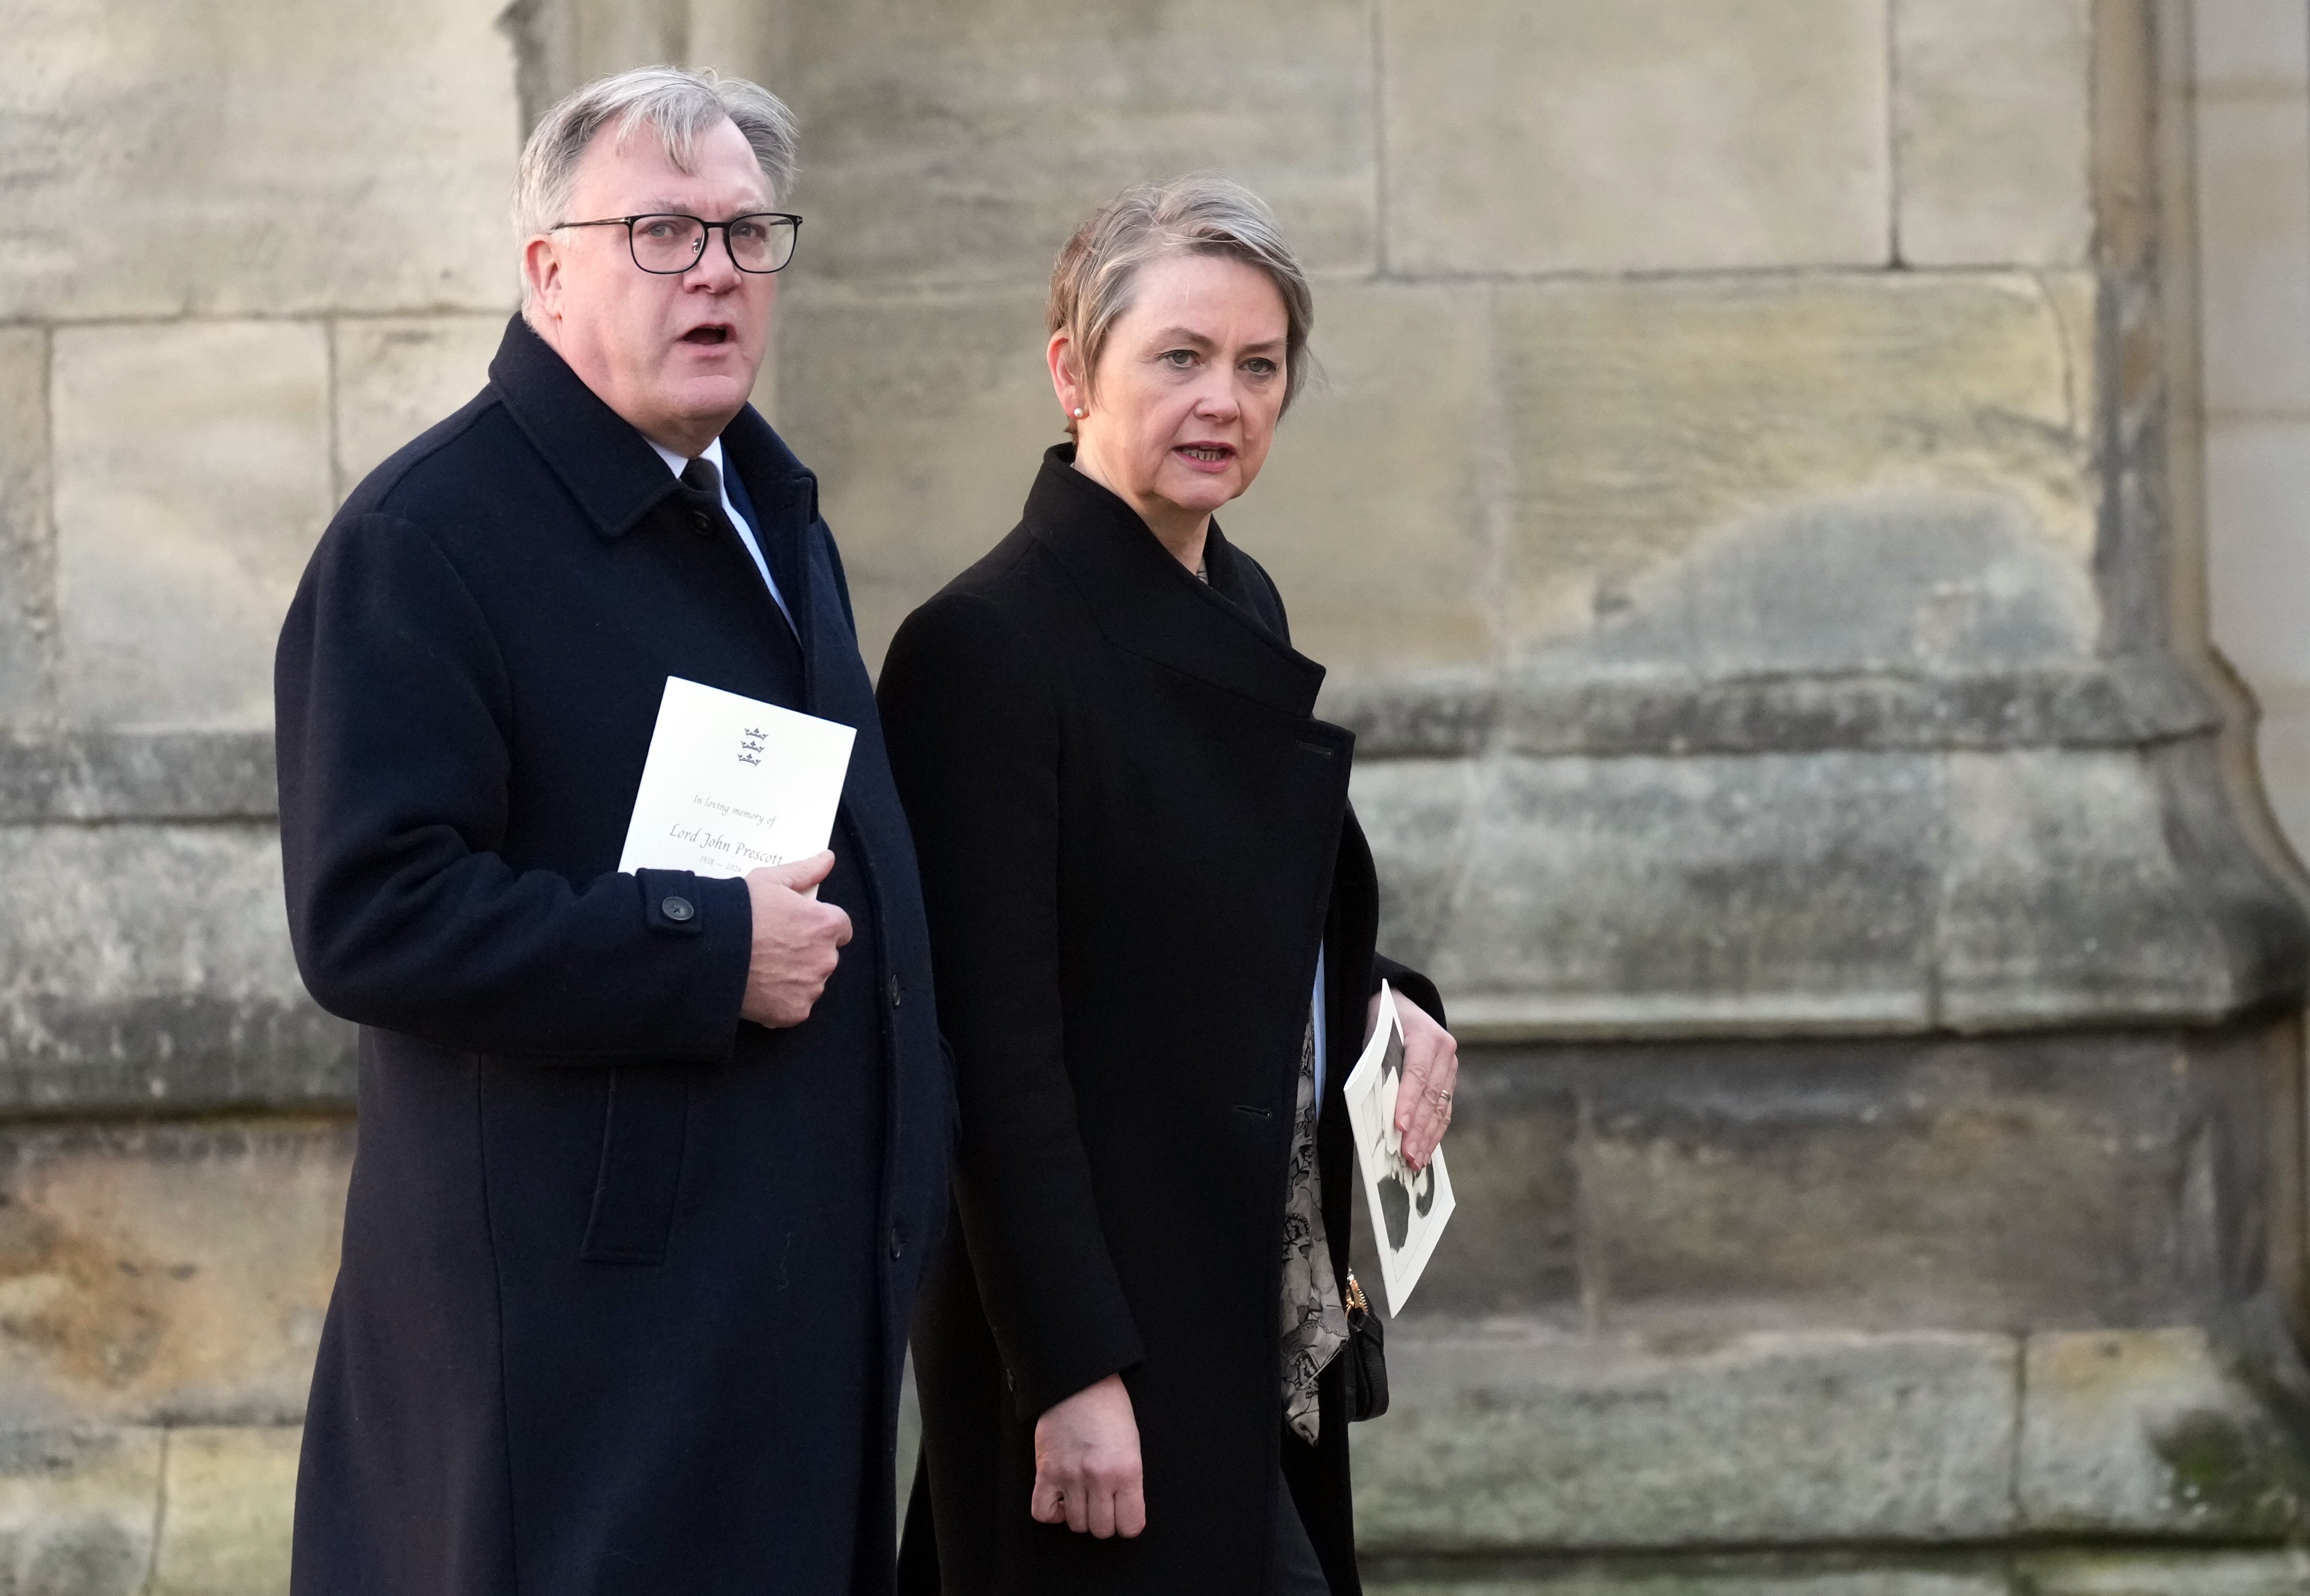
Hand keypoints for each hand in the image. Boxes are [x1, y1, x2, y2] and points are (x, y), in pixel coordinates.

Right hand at [739, 852, 852, 1027]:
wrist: (708, 952)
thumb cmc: (738, 912)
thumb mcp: (769, 881)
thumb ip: (805, 871)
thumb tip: (828, 859)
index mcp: (825, 925)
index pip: (840, 928)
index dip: (819, 926)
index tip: (798, 927)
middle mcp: (825, 959)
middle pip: (826, 956)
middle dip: (807, 952)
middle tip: (775, 947)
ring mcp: (810, 989)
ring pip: (811, 982)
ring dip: (796, 977)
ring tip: (764, 967)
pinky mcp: (793, 1013)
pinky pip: (795, 1006)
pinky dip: (782, 1000)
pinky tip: (760, 986)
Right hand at [1030, 1373, 1145, 1537]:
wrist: (1079, 1381)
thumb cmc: (1109, 1408)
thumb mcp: (1133, 1445)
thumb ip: (1129, 1481)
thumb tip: (1123, 1511)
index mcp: (1127, 1470)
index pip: (1130, 1525)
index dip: (1127, 1522)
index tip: (1123, 1514)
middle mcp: (1099, 1477)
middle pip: (1101, 1529)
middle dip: (1103, 1520)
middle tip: (1101, 1502)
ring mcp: (1070, 1476)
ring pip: (1075, 1524)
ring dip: (1079, 1515)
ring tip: (1081, 1494)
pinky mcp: (1046, 1471)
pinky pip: (1042, 1512)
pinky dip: (1052, 1512)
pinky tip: (1060, 1498)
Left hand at [1371, 991, 1457, 1170]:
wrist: (1401, 1005)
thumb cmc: (1381, 1023)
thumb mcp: (1375, 1037)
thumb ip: (1378, 1067)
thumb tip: (1375, 1108)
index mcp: (1426, 1036)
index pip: (1416, 1074)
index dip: (1407, 1102)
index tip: (1398, 1126)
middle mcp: (1445, 1052)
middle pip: (1431, 1096)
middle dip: (1418, 1129)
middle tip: (1408, 1155)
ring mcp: (1450, 1067)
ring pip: (1441, 1107)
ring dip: (1428, 1137)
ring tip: (1416, 1161)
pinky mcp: (1449, 1080)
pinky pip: (1444, 1110)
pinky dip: (1434, 1132)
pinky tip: (1426, 1150)